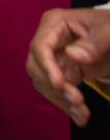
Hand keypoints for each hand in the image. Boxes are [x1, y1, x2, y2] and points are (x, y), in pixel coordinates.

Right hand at [26, 6, 109, 126]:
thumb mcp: (109, 31)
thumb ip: (95, 43)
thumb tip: (74, 55)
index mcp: (55, 23)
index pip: (40, 46)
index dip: (47, 66)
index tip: (60, 84)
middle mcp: (48, 40)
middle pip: (36, 67)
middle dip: (55, 87)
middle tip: (78, 101)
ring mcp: (52, 56)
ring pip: (43, 82)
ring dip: (60, 100)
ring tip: (82, 113)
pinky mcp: (59, 71)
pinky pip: (54, 90)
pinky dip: (65, 105)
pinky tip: (79, 116)